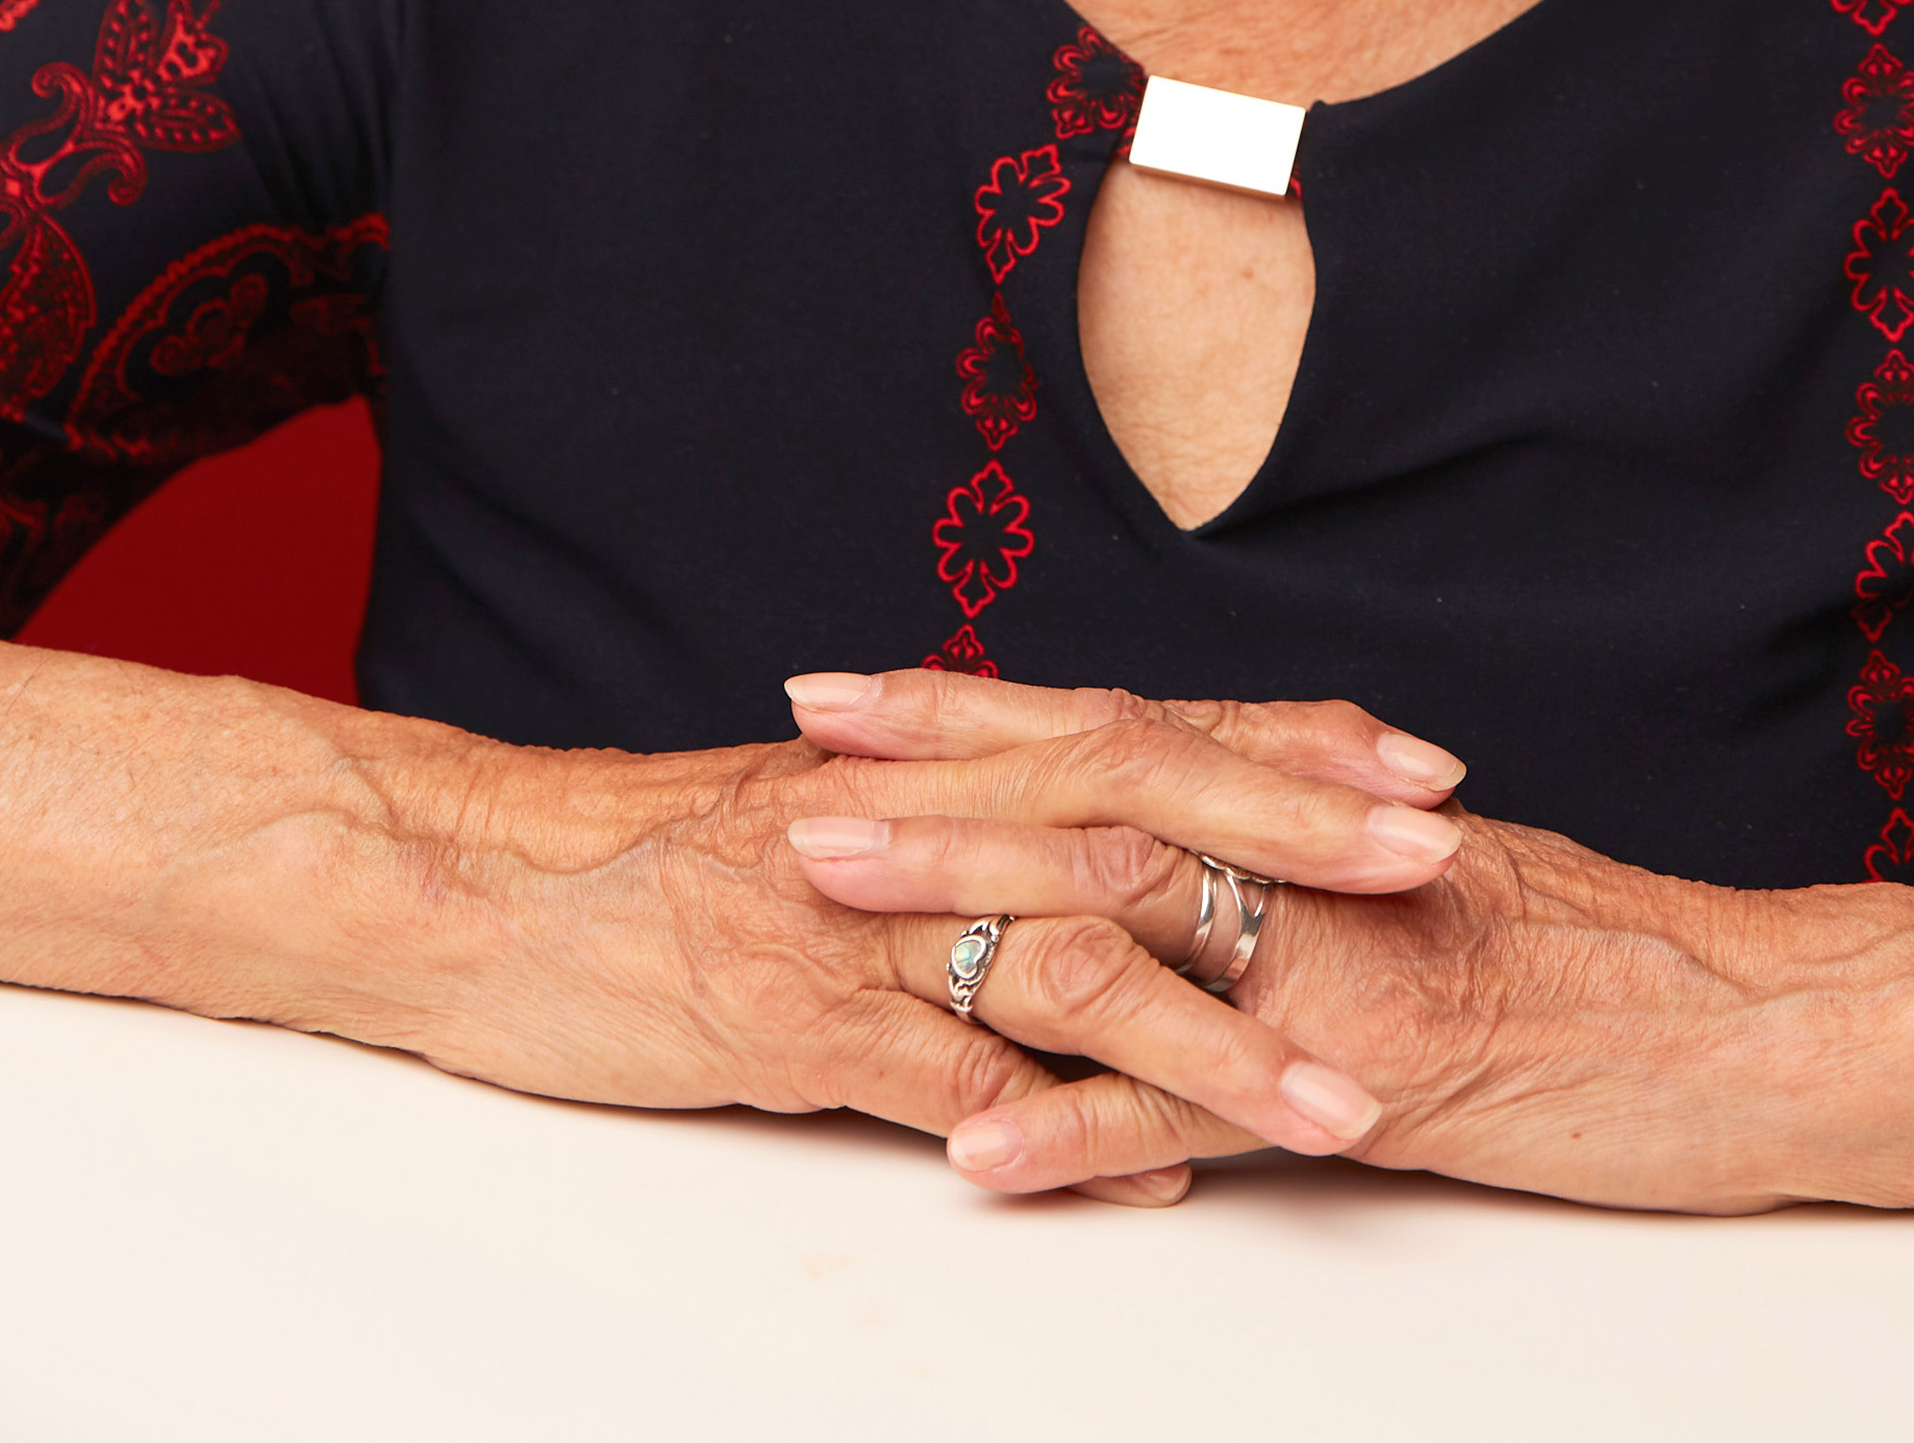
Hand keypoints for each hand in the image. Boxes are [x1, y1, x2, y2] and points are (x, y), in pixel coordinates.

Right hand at [372, 669, 1463, 1204]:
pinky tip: (1149, 1182)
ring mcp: (859, 920)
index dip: (1283, 745)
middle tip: (1441, 862)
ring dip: (1218, 1033)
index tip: (1417, 761)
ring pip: (1067, 960)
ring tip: (1343, 1101)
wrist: (472, 886)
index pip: (1145, 730)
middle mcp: (919, 818)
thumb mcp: (829, 817)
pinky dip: (1052, 1135)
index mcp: (940, 766)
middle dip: (1299, 838)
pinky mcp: (791, 1024)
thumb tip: (1098, 881)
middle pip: (1138, 810)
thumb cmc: (651, 862)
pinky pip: (945, 1085)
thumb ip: (964, 838)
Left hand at [788, 670, 1913, 1234]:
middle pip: (1095, 796)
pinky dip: (1094, 1124)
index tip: (850, 690)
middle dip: (933, 776)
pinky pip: (1219, 1106)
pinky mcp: (1391, 1083)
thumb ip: (1319, 876)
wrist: (1785, 1028)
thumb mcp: (1446, 900)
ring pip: (1132, 917)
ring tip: (832, 898)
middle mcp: (1320, 862)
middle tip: (796, 757)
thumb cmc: (1626, 975)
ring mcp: (1348, 963)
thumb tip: (1202, 871)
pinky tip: (984, 1152)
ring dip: (968, 908)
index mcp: (1323, 815)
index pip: (1121, 736)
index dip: (980, 711)